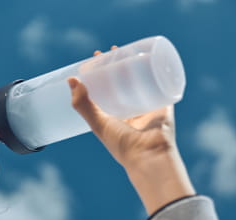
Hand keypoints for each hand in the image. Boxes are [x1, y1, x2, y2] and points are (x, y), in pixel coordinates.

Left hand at [68, 47, 194, 214]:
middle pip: (125, 80)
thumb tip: (70, 79)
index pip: (106, 87)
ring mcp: (148, 105)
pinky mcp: (164, 103)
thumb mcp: (97, 123)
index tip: (95, 57)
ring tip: (132, 48)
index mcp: (114, 115)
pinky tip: (155, 55)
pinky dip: (161, 70)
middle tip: (114, 50)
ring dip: (139, 63)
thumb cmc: (121, 144)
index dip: (100, 72)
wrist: (149, 156)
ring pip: (144, 78)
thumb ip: (83, 104)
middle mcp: (131, 109)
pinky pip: (164, 83)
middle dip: (120, 64)